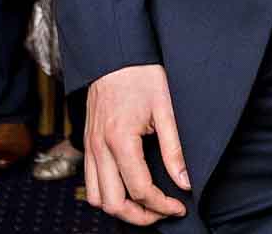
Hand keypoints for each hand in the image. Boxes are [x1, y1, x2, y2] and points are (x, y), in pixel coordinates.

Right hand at [84, 63, 189, 224]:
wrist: (114, 54)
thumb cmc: (141, 76)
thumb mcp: (165, 109)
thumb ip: (174, 149)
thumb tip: (184, 181)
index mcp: (120, 139)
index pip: (140, 190)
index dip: (162, 206)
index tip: (179, 206)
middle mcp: (99, 147)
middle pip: (113, 204)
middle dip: (140, 216)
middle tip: (163, 212)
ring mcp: (89, 146)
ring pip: (97, 198)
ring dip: (120, 208)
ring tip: (145, 205)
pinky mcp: (87, 143)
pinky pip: (90, 182)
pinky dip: (108, 193)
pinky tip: (128, 187)